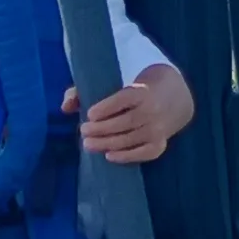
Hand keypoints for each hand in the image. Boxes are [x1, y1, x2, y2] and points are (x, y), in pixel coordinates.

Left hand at [72, 63, 193, 162]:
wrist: (174, 96)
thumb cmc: (134, 89)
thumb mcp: (113, 82)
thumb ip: (84, 91)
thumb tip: (65, 107)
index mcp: (142, 91)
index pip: (124, 99)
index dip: (107, 108)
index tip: (90, 114)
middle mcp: (152, 110)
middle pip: (125, 122)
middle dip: (102, 129)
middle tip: (83, 131)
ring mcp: (158, 128)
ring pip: (131, 139)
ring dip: (108, 144)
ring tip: (88, 144)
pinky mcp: (161, 143)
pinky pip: (145, 153)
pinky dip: (127, 156)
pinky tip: (109, 156)